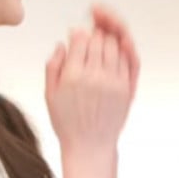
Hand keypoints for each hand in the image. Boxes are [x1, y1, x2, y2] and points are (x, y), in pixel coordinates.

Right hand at [45, 10, 137, 154]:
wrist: (90, 144)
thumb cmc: (68, 123)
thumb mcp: (49, 94)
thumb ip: (53, 66)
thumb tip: (62, 45)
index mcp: (73, 76)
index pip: (80, 39)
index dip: (78, 32)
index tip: (77, 33)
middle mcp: (95, 76)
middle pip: (99, 39)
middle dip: (94, 33)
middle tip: (91, 34)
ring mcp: (114, 81)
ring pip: (115, 45)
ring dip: (109, 38)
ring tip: (103, 38)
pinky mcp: (127, 87)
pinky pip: (129, 59)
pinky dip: (123, 49)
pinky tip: (118, 46)